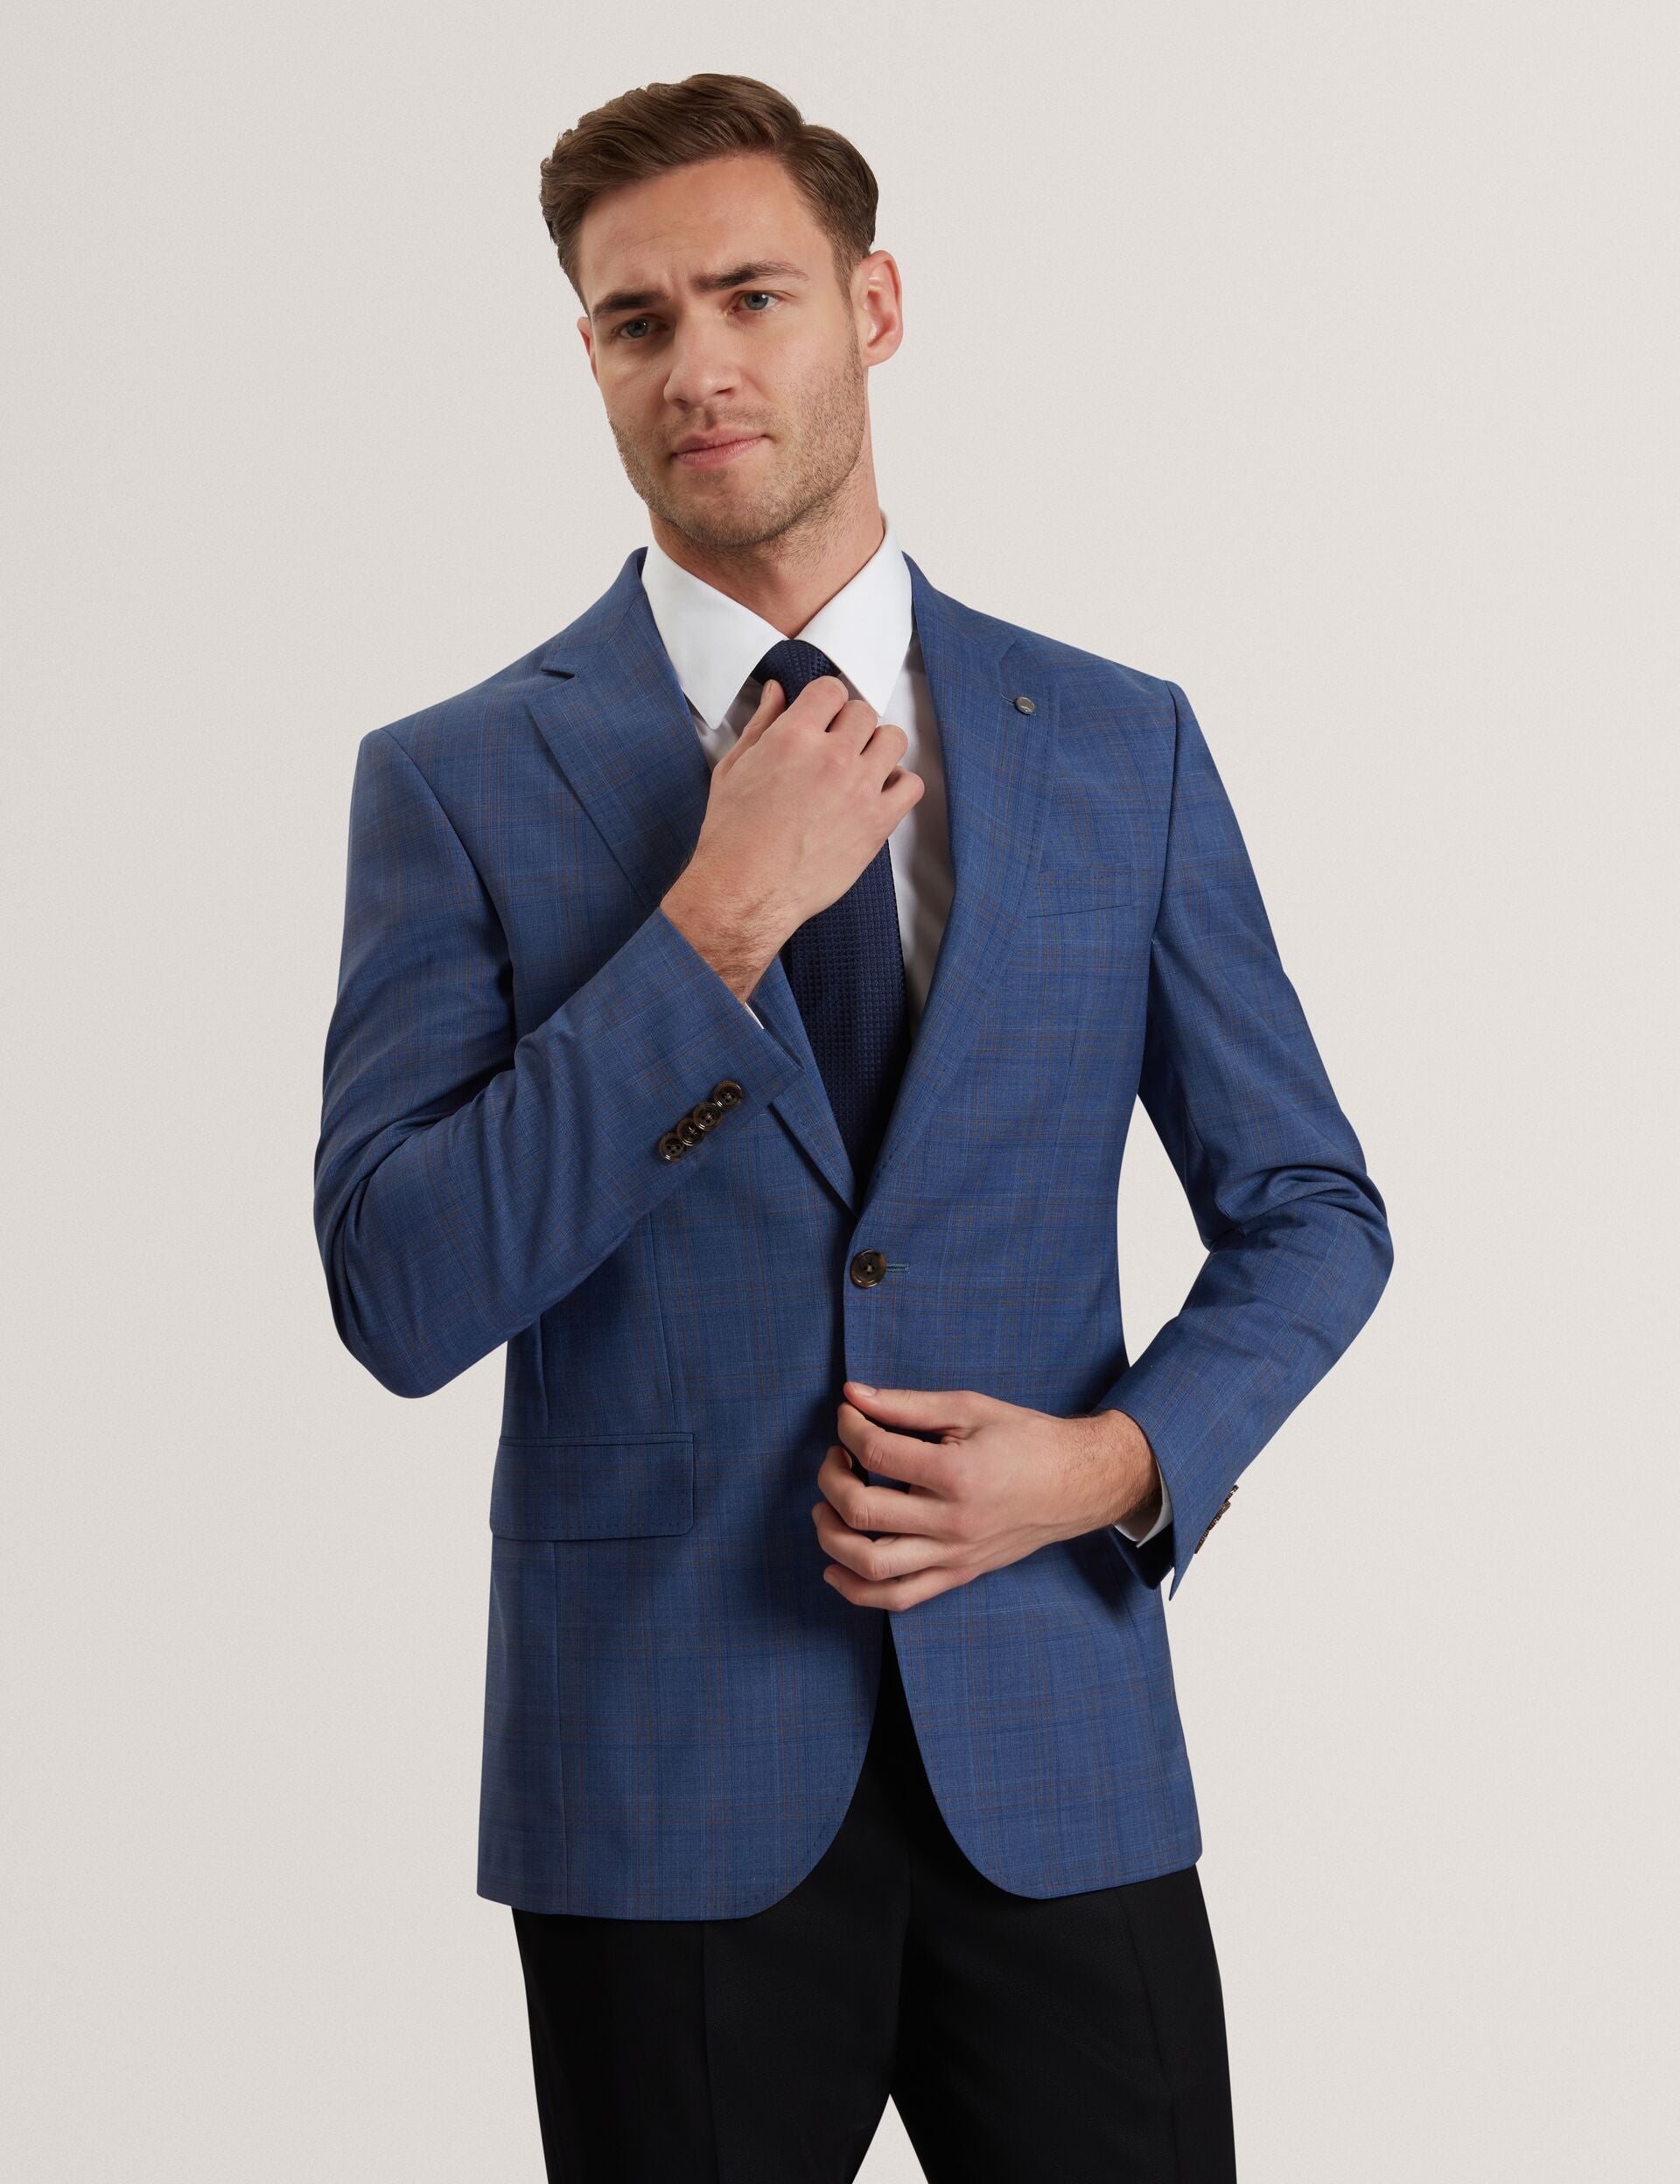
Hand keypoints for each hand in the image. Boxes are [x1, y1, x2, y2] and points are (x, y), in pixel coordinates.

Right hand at [687, 671, 923, 938]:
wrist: (746, 891)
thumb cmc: (732, 835)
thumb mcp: (734, 768)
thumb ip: (761, 723)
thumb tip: (778, 692)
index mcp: (794, 736)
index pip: (831, 689)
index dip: (827, 701)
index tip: (823, 717)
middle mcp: (832, 756)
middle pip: (864, 712)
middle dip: (849, 725)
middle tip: (837, 747)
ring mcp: (860, 788)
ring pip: (893, 740)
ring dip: (879, 747)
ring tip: (861, 767)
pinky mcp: (878, 822)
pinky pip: (912, 785)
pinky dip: (899, 785)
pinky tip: (877, 794)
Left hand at [812, 1382, 1161, 1611]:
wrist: (1076, 1484)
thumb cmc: (1025, 1439)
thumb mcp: (969, 1408)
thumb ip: (907, 1404)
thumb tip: (852, 1394)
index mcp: (958, 1473)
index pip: (877, 1453)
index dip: (849, 1428)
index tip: (848, 1414)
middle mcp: (953, 1522)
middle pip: (862, 1511)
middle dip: (831, 1478)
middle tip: (835, 1457)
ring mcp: (955, 1556)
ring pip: (872, 1565)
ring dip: (832, 1537)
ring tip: (826, 1509)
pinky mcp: (958, 1575)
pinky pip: (899, 1597)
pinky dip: (857, 1590)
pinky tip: (834, 1568)